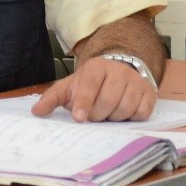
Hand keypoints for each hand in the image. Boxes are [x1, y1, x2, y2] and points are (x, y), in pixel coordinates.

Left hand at [33, 56, 157, 122]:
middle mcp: (118, 71)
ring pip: (124, 108)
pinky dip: (131, 117)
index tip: (78, 117)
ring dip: (114, 117)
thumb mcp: (71, 86)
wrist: (120, 69)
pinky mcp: (149, 93)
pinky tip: (124, 112)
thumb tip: (36, 111)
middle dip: (98, 114)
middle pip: (108, 100)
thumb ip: (53, 98)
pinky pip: (141, 112)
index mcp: (97, 67)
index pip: (90, 85)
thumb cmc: (92, 82)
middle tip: (94, 115)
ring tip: (108, 112)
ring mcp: (136, 81)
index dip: (84, 102)